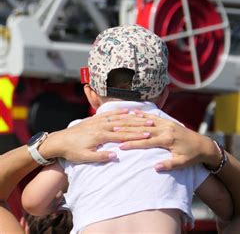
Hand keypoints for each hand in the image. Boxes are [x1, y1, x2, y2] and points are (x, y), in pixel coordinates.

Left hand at [40, 109, 154, 162]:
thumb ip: (100, 156)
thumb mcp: (84, 157)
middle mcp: (101, 126)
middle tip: (152, 124)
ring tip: (145, 117)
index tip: (148, 135)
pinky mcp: (95, 119)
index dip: (136, 135)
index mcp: (100, 136)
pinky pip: (110, 113)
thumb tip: (116, 155)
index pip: (122, 135)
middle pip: (124, 124)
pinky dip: (120, 111)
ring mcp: (98, 121)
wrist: (58, 141)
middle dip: (139, 124)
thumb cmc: (72, 151)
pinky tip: (128, 110)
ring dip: (133, 117)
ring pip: (119, 118)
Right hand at [117, 110, 220, 170]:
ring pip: (148, 121)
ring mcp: (168, 124)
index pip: (146, 142)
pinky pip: (154, 117)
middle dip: (128, 130)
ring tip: (120, 118)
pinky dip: (144, 115)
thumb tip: (154, 167)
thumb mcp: (182, 163)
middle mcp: (167, 130)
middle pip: (144, 129)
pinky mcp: (169, 122)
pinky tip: (135, 112)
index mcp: (168, 140)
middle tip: (114, 129)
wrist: (204, 145)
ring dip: (134, 120)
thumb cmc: (192, 156)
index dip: (133, 144)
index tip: (120, 146)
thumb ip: (169, 164)